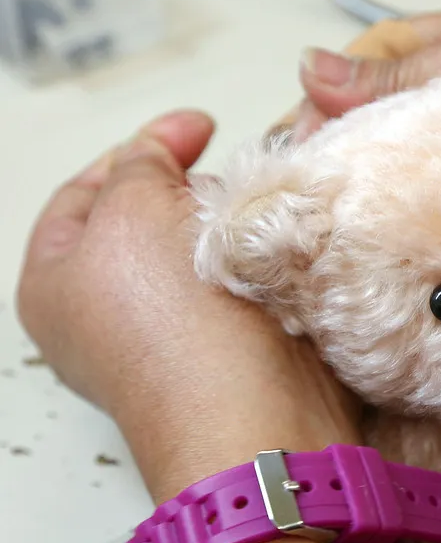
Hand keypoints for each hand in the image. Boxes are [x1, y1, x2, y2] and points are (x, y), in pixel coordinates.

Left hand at [17, 110, 360, 502]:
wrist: (250, 415)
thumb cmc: (171, 324)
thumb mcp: (131, 210)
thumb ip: (138, 164)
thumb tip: (158, 156)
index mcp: (57, 282)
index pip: (86, 192)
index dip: (139, 147)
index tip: (197, 127)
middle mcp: (109, 313)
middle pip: (150, 221)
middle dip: (192, 190)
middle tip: (228, 179)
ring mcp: (175, 333)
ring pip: (207, 251)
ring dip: (236, 225)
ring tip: (259, 216)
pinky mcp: (233, 346)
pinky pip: (247, 281)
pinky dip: (264, 257)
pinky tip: (282, 246)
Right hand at [294, 12, 440, 363]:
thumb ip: (422, 75)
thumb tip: (315, 72)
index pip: (383, 64)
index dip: (330, 97)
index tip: (294, 142)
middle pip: (387, 133)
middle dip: (341, 162)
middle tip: (303, 202)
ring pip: (407, 195)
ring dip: (368, 216)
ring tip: (324, 242)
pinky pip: (438, 247)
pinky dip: (406, 258)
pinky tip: (376, 274)